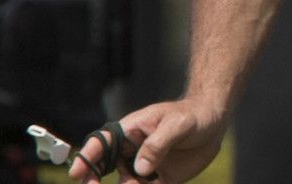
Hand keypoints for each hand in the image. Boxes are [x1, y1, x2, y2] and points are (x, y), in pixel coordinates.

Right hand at [66, 100, 226, 182]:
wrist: (215, 122)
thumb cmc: (194, 114)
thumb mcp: (178, 124)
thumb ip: (158, 143)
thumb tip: (140, 169)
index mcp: (129, 131)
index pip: (101, 144)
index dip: (86, 158)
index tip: (76, 174)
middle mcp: (131, 151)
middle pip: (103, 169)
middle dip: (94, 181)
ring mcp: (142, 167)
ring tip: (146, 183)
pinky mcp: (157, 180)